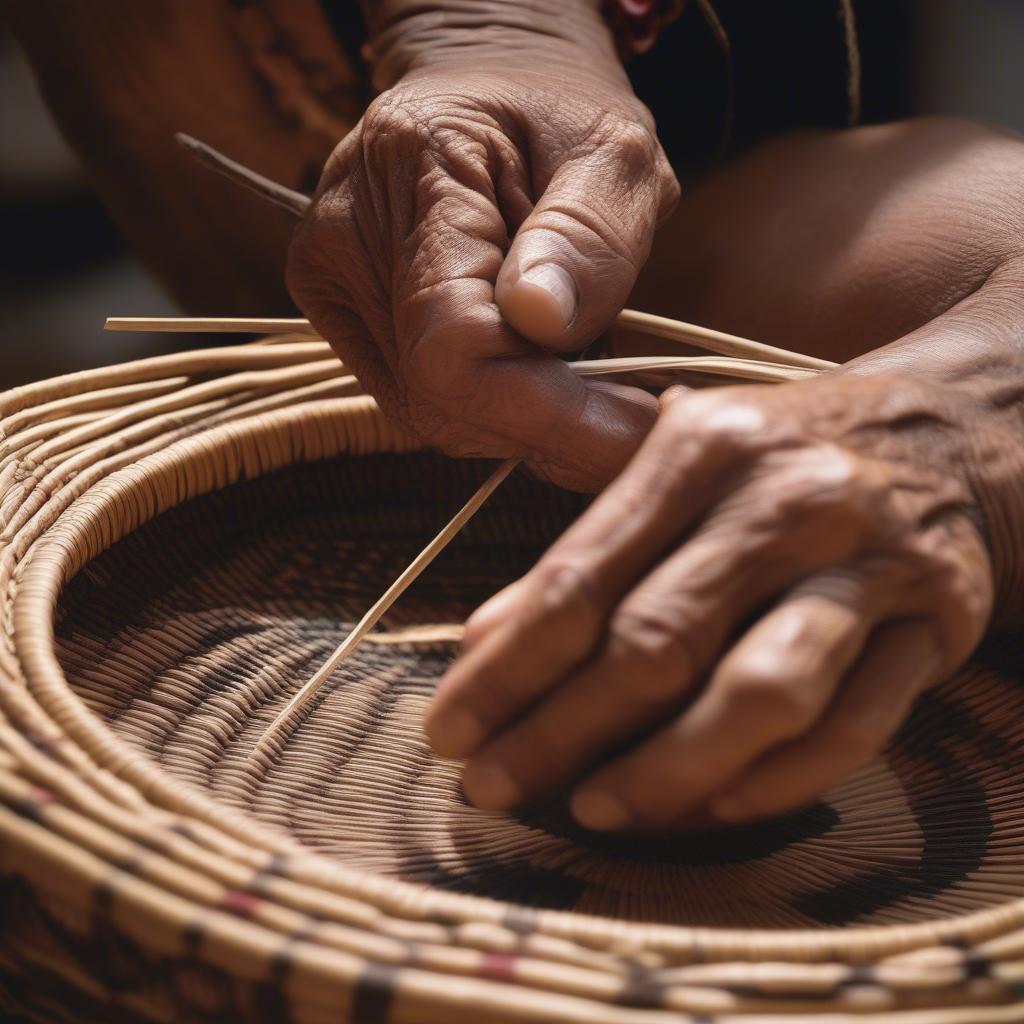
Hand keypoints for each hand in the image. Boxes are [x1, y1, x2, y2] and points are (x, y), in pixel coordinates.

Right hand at [287, 11, 678, 489]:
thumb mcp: (613, 149)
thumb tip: (542, 322)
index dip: (548, 410)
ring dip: (525, 421)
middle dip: (548, 424)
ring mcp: (332, 289)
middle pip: (438, 398)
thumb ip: (589, 233)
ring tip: (591, 379)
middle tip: (633, 410)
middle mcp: (341, 242)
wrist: (488, 89)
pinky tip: (542, 373)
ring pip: (431, 414)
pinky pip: (423, 401)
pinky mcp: (345, 319)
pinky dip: (496, 408)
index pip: (451, 342)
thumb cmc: (559, 112)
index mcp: (408, 170)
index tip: (641, 425)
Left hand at [426, 368, 1004, 828]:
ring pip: (758, 694)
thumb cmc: (778, 455)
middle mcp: (785, 500)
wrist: (943, 428)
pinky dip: (772, 784)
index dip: (505, 669)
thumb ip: (583, 553)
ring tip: (590, 810)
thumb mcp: (674, 469)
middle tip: (492, 788)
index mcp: (701, 448)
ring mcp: (870, 565)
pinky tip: (706, 807)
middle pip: (655, 643)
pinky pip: (851, 730)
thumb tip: (484, 643)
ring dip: (663, 772)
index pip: (579, 577)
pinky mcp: (934, 625)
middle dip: (559, 733)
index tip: (449, 733)